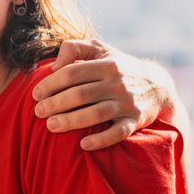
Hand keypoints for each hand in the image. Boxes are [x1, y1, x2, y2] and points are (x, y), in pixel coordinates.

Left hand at [32, 39, 168, 150]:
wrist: (158, 85)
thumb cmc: (119, 67)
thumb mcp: (101, 49)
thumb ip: (75, 48)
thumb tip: (54, 65)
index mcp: (107, 64)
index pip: (73, 73)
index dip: (51, 83)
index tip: (35, 94)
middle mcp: (118, 83)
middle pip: (81, 94)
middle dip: (56, 103)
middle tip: (38, 112)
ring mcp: (127, 103)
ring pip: (96, 113)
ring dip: (71, 121)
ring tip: (50, 126)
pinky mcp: (135, 121)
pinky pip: (118, 133)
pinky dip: (101, 140)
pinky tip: (83, 145)